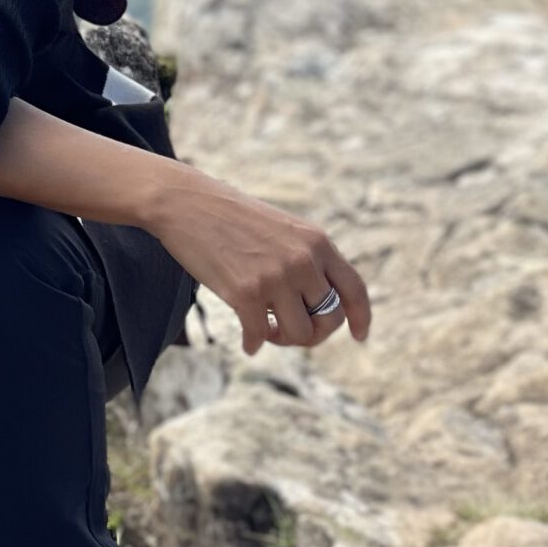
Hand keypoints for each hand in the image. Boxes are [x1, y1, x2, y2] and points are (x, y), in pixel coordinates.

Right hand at [151, 169, 370, 353]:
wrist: (186, 202)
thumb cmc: (231, 216)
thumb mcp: (283, 229)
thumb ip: (305, 259)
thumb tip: (317, 307)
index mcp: (316, 242)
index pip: (354, 288)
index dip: (361, 317)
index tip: (359, 336)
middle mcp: (303, 260)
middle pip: (329, 319)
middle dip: (312, 334)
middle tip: (287, 330)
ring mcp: (276, 277)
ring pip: (300, 334)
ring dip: (283, 339)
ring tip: (266, 331)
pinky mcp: (246, 293)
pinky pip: (261, 336)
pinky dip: (254, 344)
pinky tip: (247, 342)